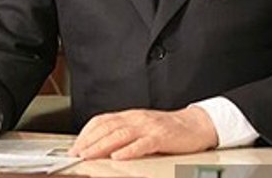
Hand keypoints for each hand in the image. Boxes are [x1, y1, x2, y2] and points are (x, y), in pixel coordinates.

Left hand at [68, 106, 218, 159]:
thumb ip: (123, 132)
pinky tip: (118, 156)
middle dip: (89, 141)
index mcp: (130, 116)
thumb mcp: (141, 127)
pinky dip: (129, 150)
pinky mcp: (161, 137)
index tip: (75, 146)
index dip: (86, 133)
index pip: (102, 121)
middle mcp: (137, 119)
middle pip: (108, 128)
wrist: (196, 124)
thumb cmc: (168, 129)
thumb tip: (100, 145)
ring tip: (90, 155)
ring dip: (102, 145)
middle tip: (77, 153)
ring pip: (121, 134)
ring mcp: (149, 127)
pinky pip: (143, 144)